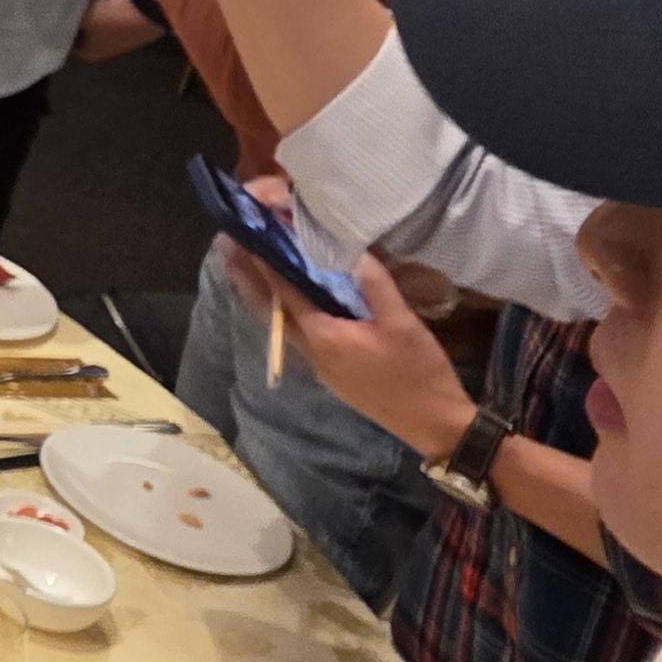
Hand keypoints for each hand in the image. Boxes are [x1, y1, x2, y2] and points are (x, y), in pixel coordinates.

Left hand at [217, 238, 473, 458]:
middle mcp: (311, 351)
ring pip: (281, 324)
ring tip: (250, 268)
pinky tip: (294, 302)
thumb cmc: (418, 371)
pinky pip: (298, 335)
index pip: (282, 292)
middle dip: (248, 278)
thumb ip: (375, 285)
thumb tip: (353, 250)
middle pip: (270, 309)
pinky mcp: (332, 373)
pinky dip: (286, 313)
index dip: (261, 263)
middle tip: (227, 248)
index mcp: (323, 336)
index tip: (239, 237)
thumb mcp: (402, 323)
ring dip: (264, 296)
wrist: (433, 424)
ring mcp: (320, 365)